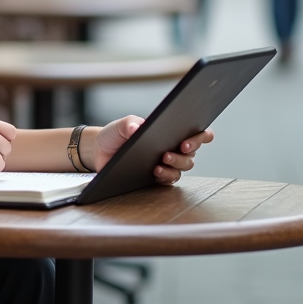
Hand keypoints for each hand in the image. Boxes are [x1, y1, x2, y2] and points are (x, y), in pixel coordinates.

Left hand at [90, 117, 213, 184]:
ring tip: (163, 160)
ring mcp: (167, 163)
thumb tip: (137, 128)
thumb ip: (129, 123)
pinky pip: (170, 179)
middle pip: (192, 152)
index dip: (201, 136)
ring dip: (177, 163)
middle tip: (180, 147)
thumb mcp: (121, 125)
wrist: (101, 151)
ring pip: (184, 166)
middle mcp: (173, 148)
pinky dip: (166, 176)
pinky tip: (156, 171)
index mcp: (170, 132)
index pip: (197, 133)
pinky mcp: (157, 177)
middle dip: (188, 150)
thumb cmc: (116, 134)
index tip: (189, 138)